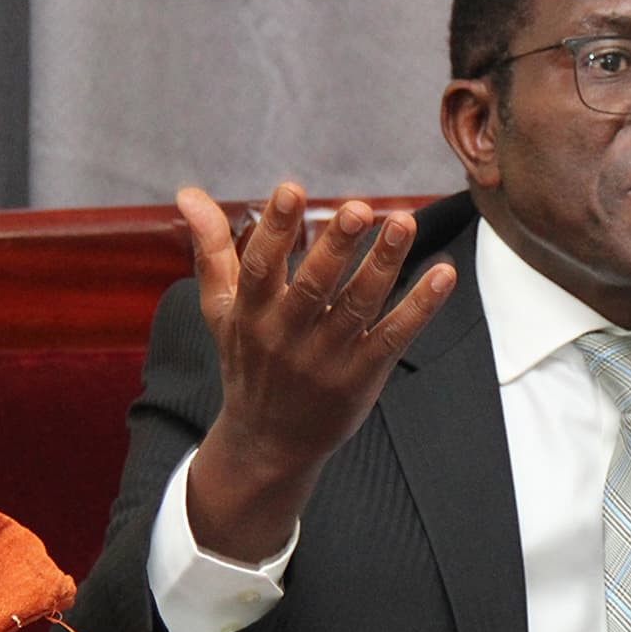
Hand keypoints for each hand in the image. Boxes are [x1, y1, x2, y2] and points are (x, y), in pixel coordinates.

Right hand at [182, 181, 455, 562]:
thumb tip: (187, 193)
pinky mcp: (362, 375)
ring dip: (383, 264)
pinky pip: (393, 336)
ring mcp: (327, 357)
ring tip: (404, 223)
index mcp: (251, 314)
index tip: (291, 189)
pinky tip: (443, 274)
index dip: (275, 229)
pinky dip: (420, 307)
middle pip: (314, 286)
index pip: (261, 267)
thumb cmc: (246, 360)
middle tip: (359, 208)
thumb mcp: (221, 309)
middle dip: (336, 246)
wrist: (268, 442)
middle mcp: (287, 335)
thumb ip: (211, 249)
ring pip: (358, 306)